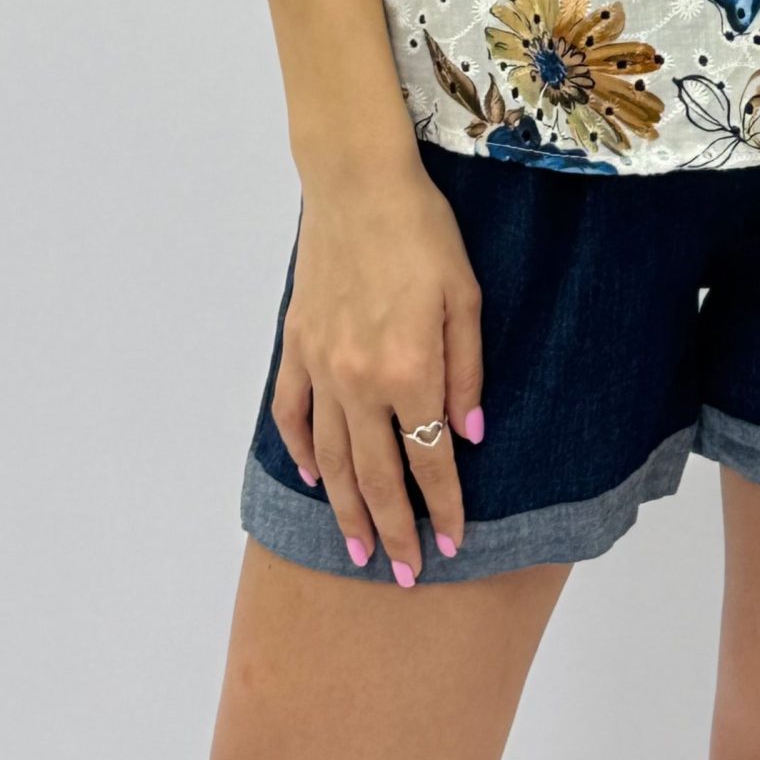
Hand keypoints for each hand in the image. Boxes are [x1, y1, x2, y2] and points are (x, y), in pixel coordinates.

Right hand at [268, 156, 484, 583]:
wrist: (357, 184)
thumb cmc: (423, 232)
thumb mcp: (464, 297)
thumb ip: (466, 373)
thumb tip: (467, 438)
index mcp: (408, 369)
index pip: (428, 460)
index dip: (442, 507)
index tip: (450, 545)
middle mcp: (358, 380)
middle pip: (375, 475)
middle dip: (392, 530)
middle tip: (401, 575)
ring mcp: (320, 366)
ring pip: (329, 458)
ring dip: (344, 509)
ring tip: (357, 549)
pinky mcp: (295, 346)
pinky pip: (292, 414)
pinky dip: (300, 451)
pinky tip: (312, 477)